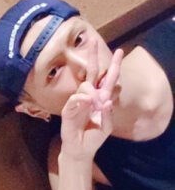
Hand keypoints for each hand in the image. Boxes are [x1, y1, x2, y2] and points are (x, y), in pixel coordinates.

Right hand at [60, 42, 122, 162]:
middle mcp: (90, 96)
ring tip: (95, 106)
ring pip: (86, 86)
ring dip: (93, 93)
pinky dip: (83, 100)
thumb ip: (108, 112)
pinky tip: (88, 103)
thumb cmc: (94, 136)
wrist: (81, 149)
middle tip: (93, 41)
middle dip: (93, 57)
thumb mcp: (107, 125)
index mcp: (101, 98)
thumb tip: (106, 99)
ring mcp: (78, 101)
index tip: (119, 51)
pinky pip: (76, 99)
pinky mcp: (69, 109)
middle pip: (91, 72)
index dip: (113, 66)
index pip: (107, 79)